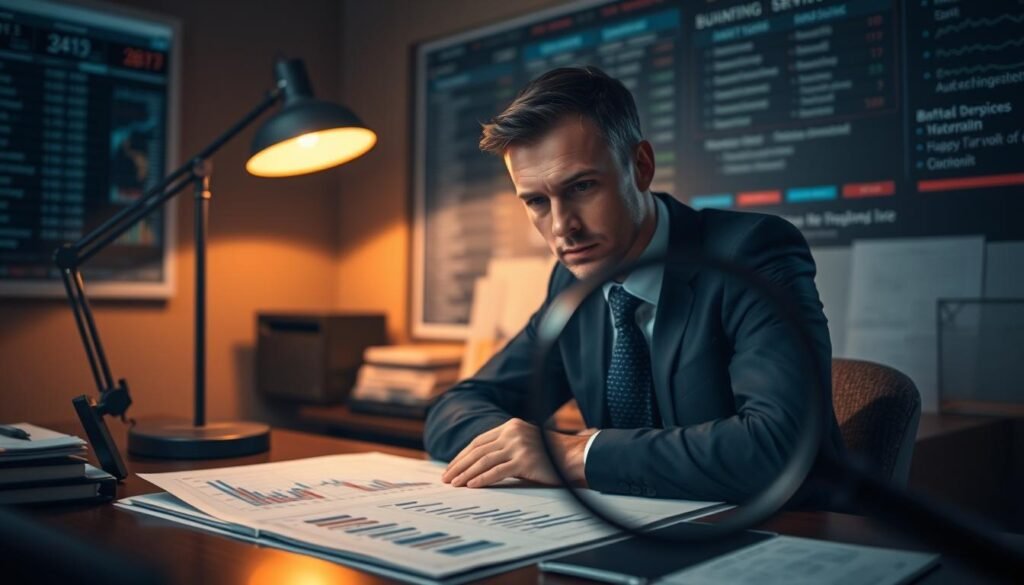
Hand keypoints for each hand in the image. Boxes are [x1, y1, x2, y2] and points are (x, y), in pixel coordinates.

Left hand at [441, 418, 589, 488]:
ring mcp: (519, 446)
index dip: (463, 455)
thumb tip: (478, 464)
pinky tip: (471, 486)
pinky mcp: (525, 461)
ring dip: (466, 474)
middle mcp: (513, 433)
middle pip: (478, 451)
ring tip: (454, 484)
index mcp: (511, 426)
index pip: (479, 441)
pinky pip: (497, 472)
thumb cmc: (549, 456)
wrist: (575, 458)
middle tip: (446, 478)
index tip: (452, 467)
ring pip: (484, 461)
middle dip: (459, 465)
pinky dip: (481, 480)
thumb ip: (505, 448)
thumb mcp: (525, 444)